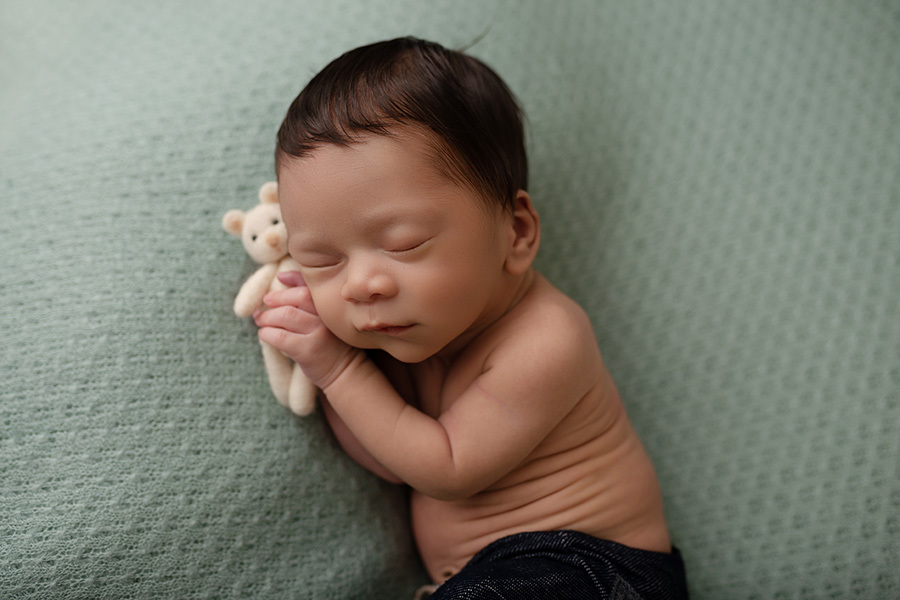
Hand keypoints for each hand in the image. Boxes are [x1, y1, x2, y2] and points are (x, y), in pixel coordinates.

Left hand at [255, 272, 359, 387]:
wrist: (344, 370)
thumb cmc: (329, 340)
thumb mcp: (324, 315)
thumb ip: (306, 294)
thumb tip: (281, 275)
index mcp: (330, 305)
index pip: (308, 284)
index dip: (291, 279)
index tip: (278, 281)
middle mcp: (326, 317)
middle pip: (296, 297)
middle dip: (275, 298)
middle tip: (264, 303)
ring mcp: (318, 333)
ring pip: (285, 316)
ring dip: (267, 316)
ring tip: (260, 320)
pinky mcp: (307, 351)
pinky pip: (280, 337)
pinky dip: (267, 333)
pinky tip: (265, 335)